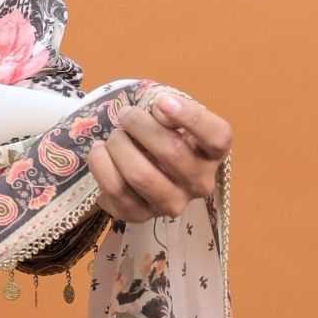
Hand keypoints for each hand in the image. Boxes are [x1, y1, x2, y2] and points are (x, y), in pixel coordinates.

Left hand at [87, 91, 231, 223]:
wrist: (140, 165)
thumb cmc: (160, 135)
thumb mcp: (171, 117)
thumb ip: (169, 109)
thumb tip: (159, 109)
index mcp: (213, 154)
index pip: (216, 137)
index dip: (190, 117)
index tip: (161, 101)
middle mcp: (199, 183)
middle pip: (171, 152)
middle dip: (139, 125)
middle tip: (125, 114)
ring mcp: (172, 204)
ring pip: (140, 174)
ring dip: (119, 146)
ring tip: (114, 136)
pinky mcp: (140, 215)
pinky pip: (115, 189)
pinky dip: (100, 163)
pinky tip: (100, 151)